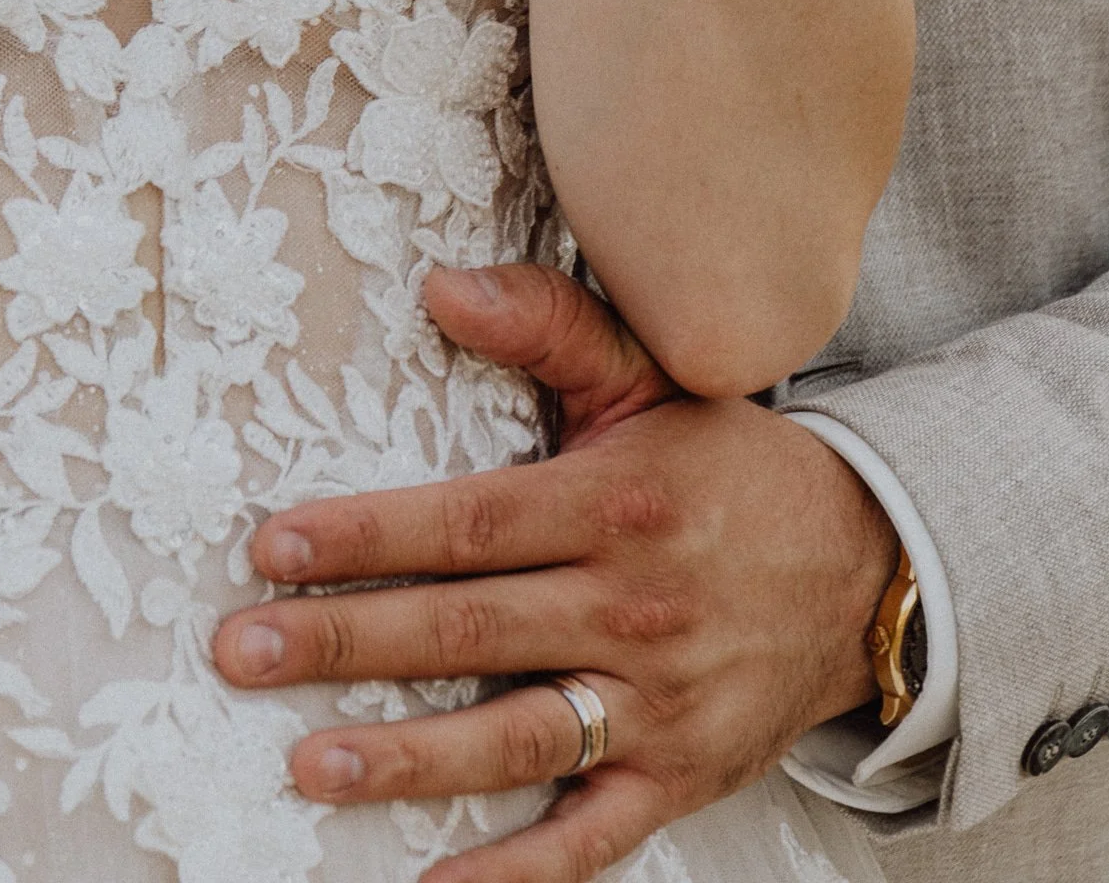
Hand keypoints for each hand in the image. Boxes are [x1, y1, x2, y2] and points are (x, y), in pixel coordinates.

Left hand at [211, 264, 898, 882]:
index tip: (272, 546)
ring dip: (406, 760)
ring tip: (309, 766)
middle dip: (346, 641)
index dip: (366, 536)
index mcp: (612, 505)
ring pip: (515, 738)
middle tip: (241, 650)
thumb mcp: (653, 377)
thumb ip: (549, 325)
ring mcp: (653, 704)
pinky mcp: (676, 779)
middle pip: (467, 629)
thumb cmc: (730, 466)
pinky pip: (588, 841)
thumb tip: (440, 285)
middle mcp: (629, 608)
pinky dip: (514, 872)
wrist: (866, 568)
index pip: (467, 524)